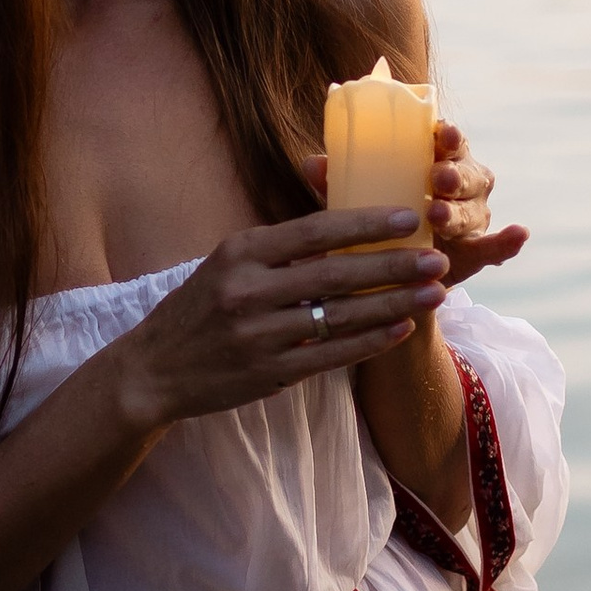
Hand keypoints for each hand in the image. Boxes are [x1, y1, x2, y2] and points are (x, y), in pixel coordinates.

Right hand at [113, 208, 447, 430]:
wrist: (152, 370)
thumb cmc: (199, 309)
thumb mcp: (226, 263)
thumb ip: (278, 248)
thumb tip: (344, 222)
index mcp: (240, 251)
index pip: (314, 230)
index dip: (366, 223)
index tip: (409, 217)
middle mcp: (248, 290)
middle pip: (336, 273)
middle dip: (394, 265)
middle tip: (438, 258)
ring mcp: (258, 335)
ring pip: (341, 316)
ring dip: (395, 304)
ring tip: (436, 293)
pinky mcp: (268, 372)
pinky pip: (331, 354)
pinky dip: (370, 341)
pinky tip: (402, 330)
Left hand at [292, 124, 527, 293]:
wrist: (389, 277)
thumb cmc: (375, 221)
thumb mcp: (357, 201)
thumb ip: (339, 183)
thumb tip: (312, 162)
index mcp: (435, 161)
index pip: (447, 140)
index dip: (448, 134)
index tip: (440, 132)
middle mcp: (460, 185)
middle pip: (467, 172)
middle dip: (453, 174)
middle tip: (435, 180)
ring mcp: (471, 219)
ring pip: (476, 209)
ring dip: (461, 210)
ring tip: (439, 216)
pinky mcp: (476, 253)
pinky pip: (497, 247)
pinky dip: (508, 242)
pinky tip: (517, 234)